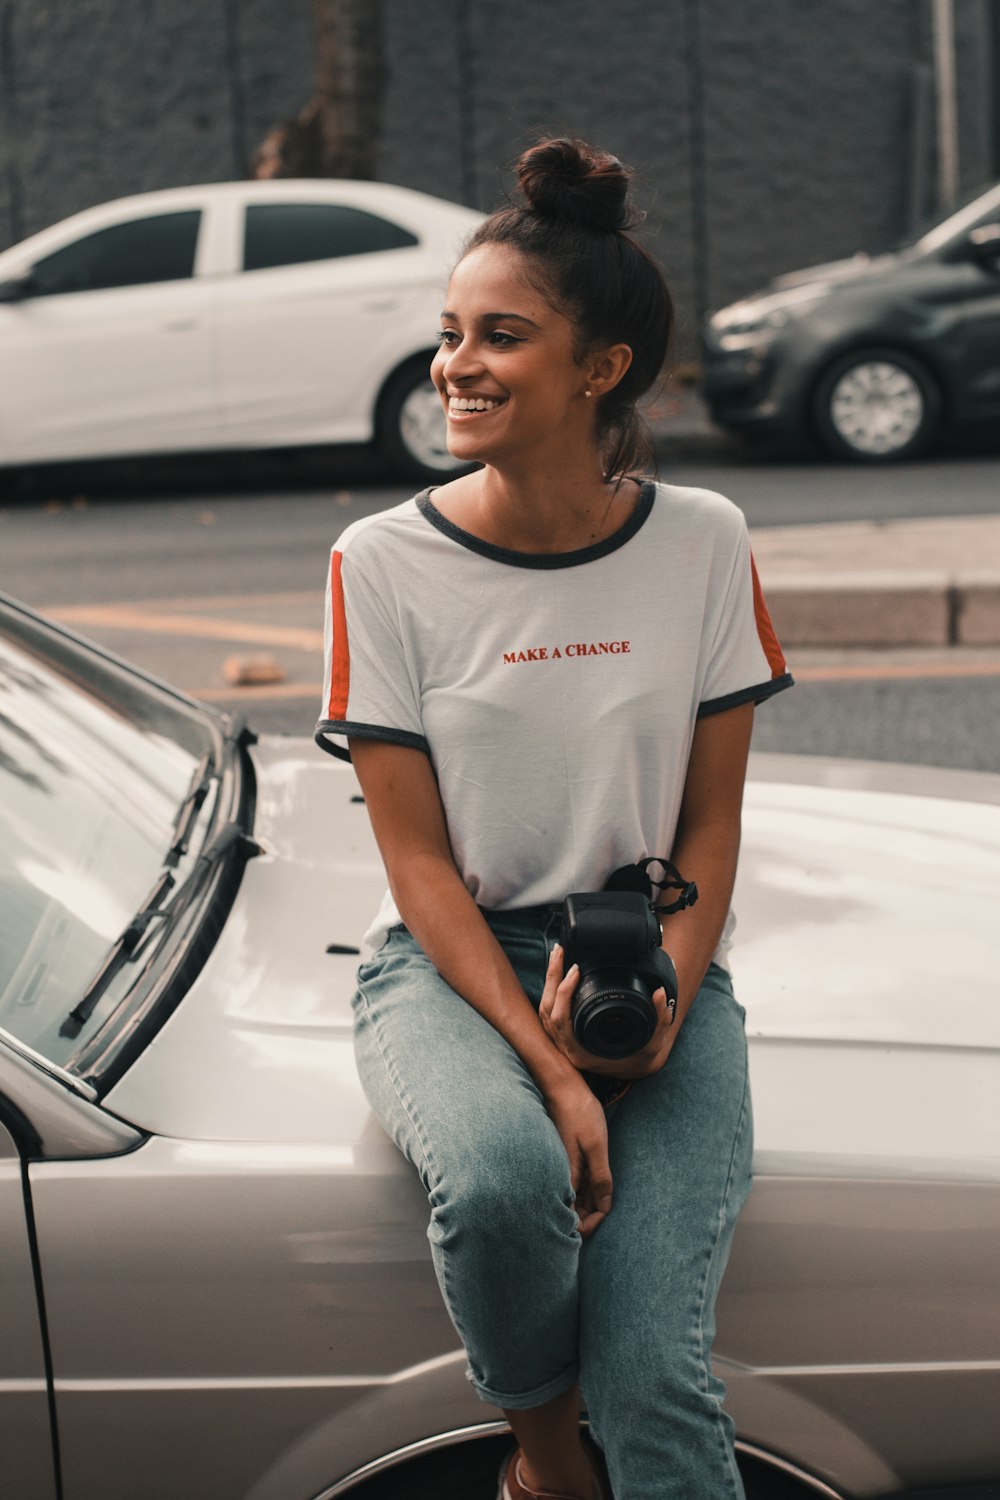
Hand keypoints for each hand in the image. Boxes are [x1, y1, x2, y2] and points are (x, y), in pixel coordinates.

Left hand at [539, 942, 676, 1080]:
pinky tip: (557, 972)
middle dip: (551, 978)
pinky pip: (549, 1012)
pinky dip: (551, 990)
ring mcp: (563, 1043)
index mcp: (582, 1053)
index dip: (564, 993)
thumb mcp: (654, 1043)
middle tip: (560, 952)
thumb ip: (661, 1020)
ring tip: (556, 955)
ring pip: (544, 1010)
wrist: (634, 1069)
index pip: (560, 1020)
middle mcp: (568, 1050)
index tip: (576, 969)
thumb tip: (660, 993)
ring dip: (548, 981)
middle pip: (547, 1010)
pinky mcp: (565, 1034)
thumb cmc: (640, 1059)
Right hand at [542, 1070, 612, 1236]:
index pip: (575, 1221)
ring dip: (590, 1205)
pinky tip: (598, 1184)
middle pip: (574, 1214)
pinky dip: (588, 1189)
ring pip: (577, 1199)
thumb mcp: (596, 1146)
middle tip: (608, 1210)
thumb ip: (600, 1178)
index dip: (592, 1224)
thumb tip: (604, 1207)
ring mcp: (565, 1169)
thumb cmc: (580, 1114)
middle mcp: (562, 1178)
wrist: (563, 1088)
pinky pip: (578, 1184)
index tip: (605, 1215)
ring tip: (605, 1199)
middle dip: (591, 1218)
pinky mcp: (567, 1160)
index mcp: (567, 1179)